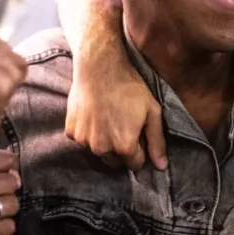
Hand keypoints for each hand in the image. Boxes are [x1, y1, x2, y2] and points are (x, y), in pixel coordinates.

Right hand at [66, 56, 166, 170]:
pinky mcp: (71, 132)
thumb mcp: (152, 111)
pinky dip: (88, 131)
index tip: (137, 132)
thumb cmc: (129, 88)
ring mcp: (84, 141)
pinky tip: (94, 113)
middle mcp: (102, 149)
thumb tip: (162, 167)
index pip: (135, 164)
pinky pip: (83, 139)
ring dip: (104, 140)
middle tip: (122, 124)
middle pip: (115, 161)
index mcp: (124, 147)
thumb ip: (157, 141)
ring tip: (108, 116)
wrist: (100, 67)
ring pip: (98, 150)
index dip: (139, 148)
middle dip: (121, 148)